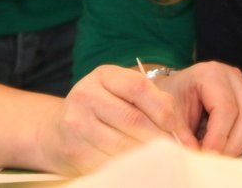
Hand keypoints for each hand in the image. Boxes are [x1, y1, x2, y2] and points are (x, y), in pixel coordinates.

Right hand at [35, 64, 197, 174]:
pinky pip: (108, 162)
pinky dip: (129, 167)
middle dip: (159, 138)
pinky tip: (140, 168)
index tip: (179, 131)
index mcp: (104, 75)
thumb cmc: (104, 110)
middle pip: (133, 119)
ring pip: (122, 144)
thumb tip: (183, 132)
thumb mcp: (124, 95)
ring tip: (163, 161)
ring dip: (147, 156)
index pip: (139, 87)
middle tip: (177, 151)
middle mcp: (86, 93)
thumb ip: (154, 102)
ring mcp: (77, 122)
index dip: (163, 110)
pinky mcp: (73, 149)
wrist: (58, 131)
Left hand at [153, 61, 241, 155]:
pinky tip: (222, 146)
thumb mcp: (165, 115)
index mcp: (210, 74)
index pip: (226, 108)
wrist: (172, 91)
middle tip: (214, 162)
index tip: (205, 157)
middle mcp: (233, 77)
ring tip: (215, 155)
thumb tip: (195, 154)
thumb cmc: (167, 100)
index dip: (218, 137)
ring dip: (239, 146)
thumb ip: (179, 134)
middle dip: (232, 145)